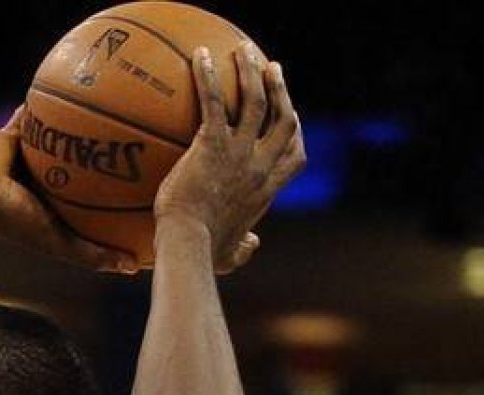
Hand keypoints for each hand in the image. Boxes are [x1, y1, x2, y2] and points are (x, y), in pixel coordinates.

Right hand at [0, 110, 138, 273]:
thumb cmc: (11, 218)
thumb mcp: (58, 243)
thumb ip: (92, 255)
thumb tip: (134, 268)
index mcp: (53, 212)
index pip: (94, 208)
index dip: (118, 202)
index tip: (148, 193)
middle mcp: (42, 186)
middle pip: (81, 174)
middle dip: (106, 162)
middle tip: (139, 150)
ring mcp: (27, 161)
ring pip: (61, 143)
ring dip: (80, 131)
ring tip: (110, 116)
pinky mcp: (12, 136)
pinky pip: (33, 115)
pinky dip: (47, 104)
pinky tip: (75, 88)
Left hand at [154, 43, 305, 272]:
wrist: (188, 244)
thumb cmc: (204, 254)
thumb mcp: (231, 255)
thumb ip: (244, 249)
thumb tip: (252, 246)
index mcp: (268, 189)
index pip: (294, 154)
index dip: (295, 130)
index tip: (290, 113)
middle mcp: (261, 166)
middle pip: (283, 118)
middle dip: (280, 90)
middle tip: (271, 68)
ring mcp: (240, 153)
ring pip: (256, 100)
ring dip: (251, 71)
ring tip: (243, 51)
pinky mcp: (212, 144)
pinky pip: (212, 101)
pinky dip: (208, 76)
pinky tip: (199, 56)